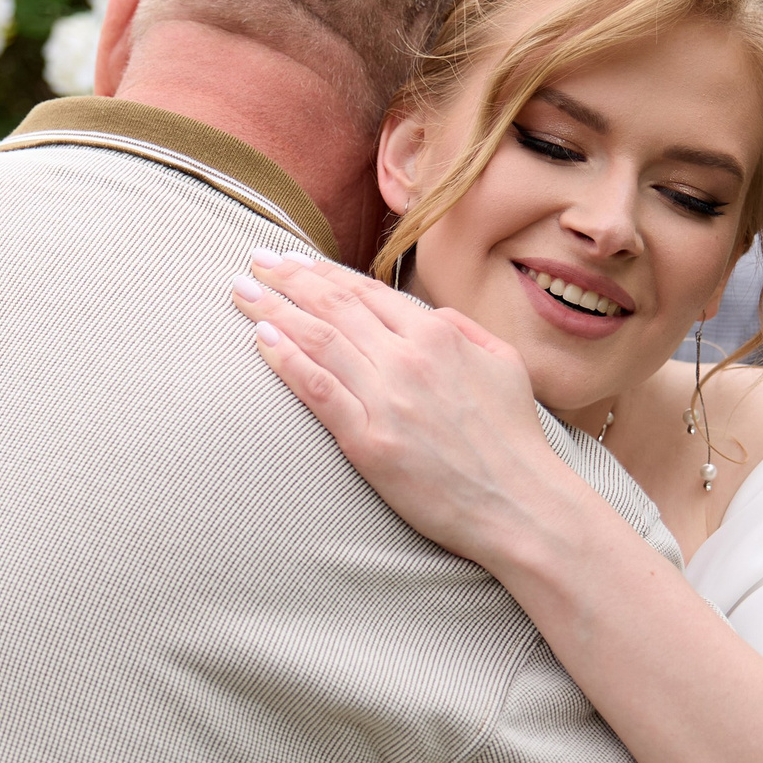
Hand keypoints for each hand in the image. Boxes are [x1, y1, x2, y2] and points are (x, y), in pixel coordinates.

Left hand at [232, 252, 568, 566]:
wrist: (520, 504)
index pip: (366, 292)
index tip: (291, 259)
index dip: (323, 272)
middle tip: (254, 262)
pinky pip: (318, 391)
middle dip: (287, 278)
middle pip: (334, 306)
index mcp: (439, 335)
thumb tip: (427, 314)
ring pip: (318, 341)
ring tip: (242, 293)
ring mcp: (387, 400)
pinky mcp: (369, 443)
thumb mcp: (502, 363)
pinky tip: (261, 341)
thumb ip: (462, 328)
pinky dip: (286, 362)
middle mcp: (408, 359)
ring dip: (274, 311)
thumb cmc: (513, 437)